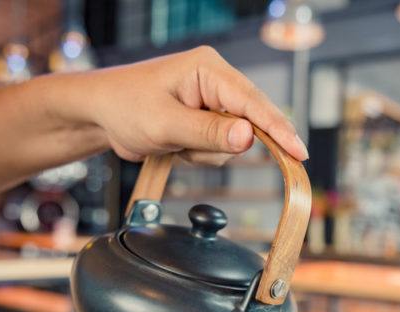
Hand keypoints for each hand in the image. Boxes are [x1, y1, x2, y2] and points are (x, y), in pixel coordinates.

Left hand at [77, 46, 307, 164]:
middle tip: (188, 145)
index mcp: (209, 69)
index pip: (253, 101)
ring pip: (233, 143)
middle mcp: (216, 81)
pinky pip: (219, 148)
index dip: (277, 129)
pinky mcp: (207, 120)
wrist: (101, 115)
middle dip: (219, 143)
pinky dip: (199, 155)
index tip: (298, 152)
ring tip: (174, 142)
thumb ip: (208, 132)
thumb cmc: (125, 107)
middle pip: (248, 124)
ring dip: (205, 153)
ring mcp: (213, 102)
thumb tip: (249, 138)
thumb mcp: (165, 123)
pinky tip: (177, 146)